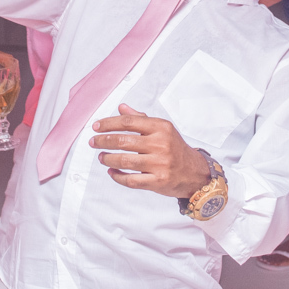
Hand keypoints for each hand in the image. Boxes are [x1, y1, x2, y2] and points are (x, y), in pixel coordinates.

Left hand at [89, 104, 210, 197]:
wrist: (194, 172)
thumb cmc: (174, 148)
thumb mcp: (162, 129)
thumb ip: (141, 118)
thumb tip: (121, 107)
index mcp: (161, 127)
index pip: (128, 122)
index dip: (109, 124)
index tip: (96, 127)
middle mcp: (161, 144)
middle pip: (123, 141)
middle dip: (103, 141)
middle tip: (93, 142)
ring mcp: (160, 164)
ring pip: (124, 161)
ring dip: (108, 158)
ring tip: (101, 156)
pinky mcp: (158, 181)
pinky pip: (131, 180)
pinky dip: (117, 176)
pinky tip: (111, 171)